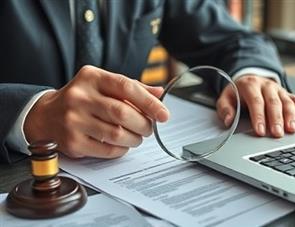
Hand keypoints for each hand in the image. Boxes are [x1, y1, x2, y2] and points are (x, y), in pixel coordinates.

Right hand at [24, 65, 168, 158]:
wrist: (46, 115)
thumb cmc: (82, 98)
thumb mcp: (103, 84)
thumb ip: (132, 88)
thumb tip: (159, 93)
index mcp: (92, 77)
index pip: (126, 87)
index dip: (149, 102)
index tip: (164, 114)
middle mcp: (80, 97)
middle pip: (123, 114)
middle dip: (144, 124)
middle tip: (149, 128)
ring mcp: (74, 121)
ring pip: (117, 134)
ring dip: (135, 139)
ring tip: (136, 136)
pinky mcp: (73, 142)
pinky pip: (108, 150)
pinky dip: (122, 149)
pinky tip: (122, 144)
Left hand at [216, 75, 294, 137]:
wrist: (248, 82)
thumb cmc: (237, 94)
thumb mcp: (225, 99)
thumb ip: (225, 109)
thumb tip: (229, 120)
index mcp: (250, 85)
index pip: (256, 102)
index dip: (258, 117)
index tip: (260, 131)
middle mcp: (266, 85)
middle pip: (273, 102)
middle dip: (276, 119)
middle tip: (277, 133)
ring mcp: (278, 89)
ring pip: (287, 102)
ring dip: (290, 116)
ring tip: (291, 129)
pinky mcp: (287, 94)